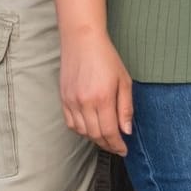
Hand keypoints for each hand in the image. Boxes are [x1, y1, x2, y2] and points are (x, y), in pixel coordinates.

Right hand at [60, 32, 133, 155]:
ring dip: (95, 139)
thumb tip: (126, 130)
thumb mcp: (124, 80)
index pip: (109, 132)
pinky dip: (81, 130)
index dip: (117, 145)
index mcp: (102, 98)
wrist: (82, 41)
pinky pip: (71, 123)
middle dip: (107, 144)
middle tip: (117, 146)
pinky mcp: (63, 99)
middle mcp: (85, 102)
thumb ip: (126, 107)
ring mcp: (72, 101)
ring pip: (82, 132)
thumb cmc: (106, 58)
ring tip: (105, 137)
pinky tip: (90, 128)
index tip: (124, 150)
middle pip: (95, 135)